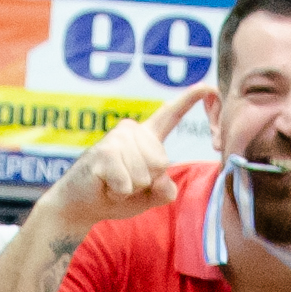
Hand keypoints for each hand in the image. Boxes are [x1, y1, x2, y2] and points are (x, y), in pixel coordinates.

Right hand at [45, 82, 210, 241]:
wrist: (81, 205)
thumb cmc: (117, 196)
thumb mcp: (150, 196)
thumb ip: (165, 190)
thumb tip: (163, 180)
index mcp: (147, 136)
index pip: (172, 113)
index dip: (192, 99)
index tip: (208, 86)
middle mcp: (133, 130)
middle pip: (161, 163)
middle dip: (146, 183)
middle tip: (124, 182)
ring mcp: (117, 137)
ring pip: (145, 174)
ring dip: (130, 189)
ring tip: (114, 183)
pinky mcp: (104, 151)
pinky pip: (127, 183)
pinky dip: (118, 193)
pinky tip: (106, 186)